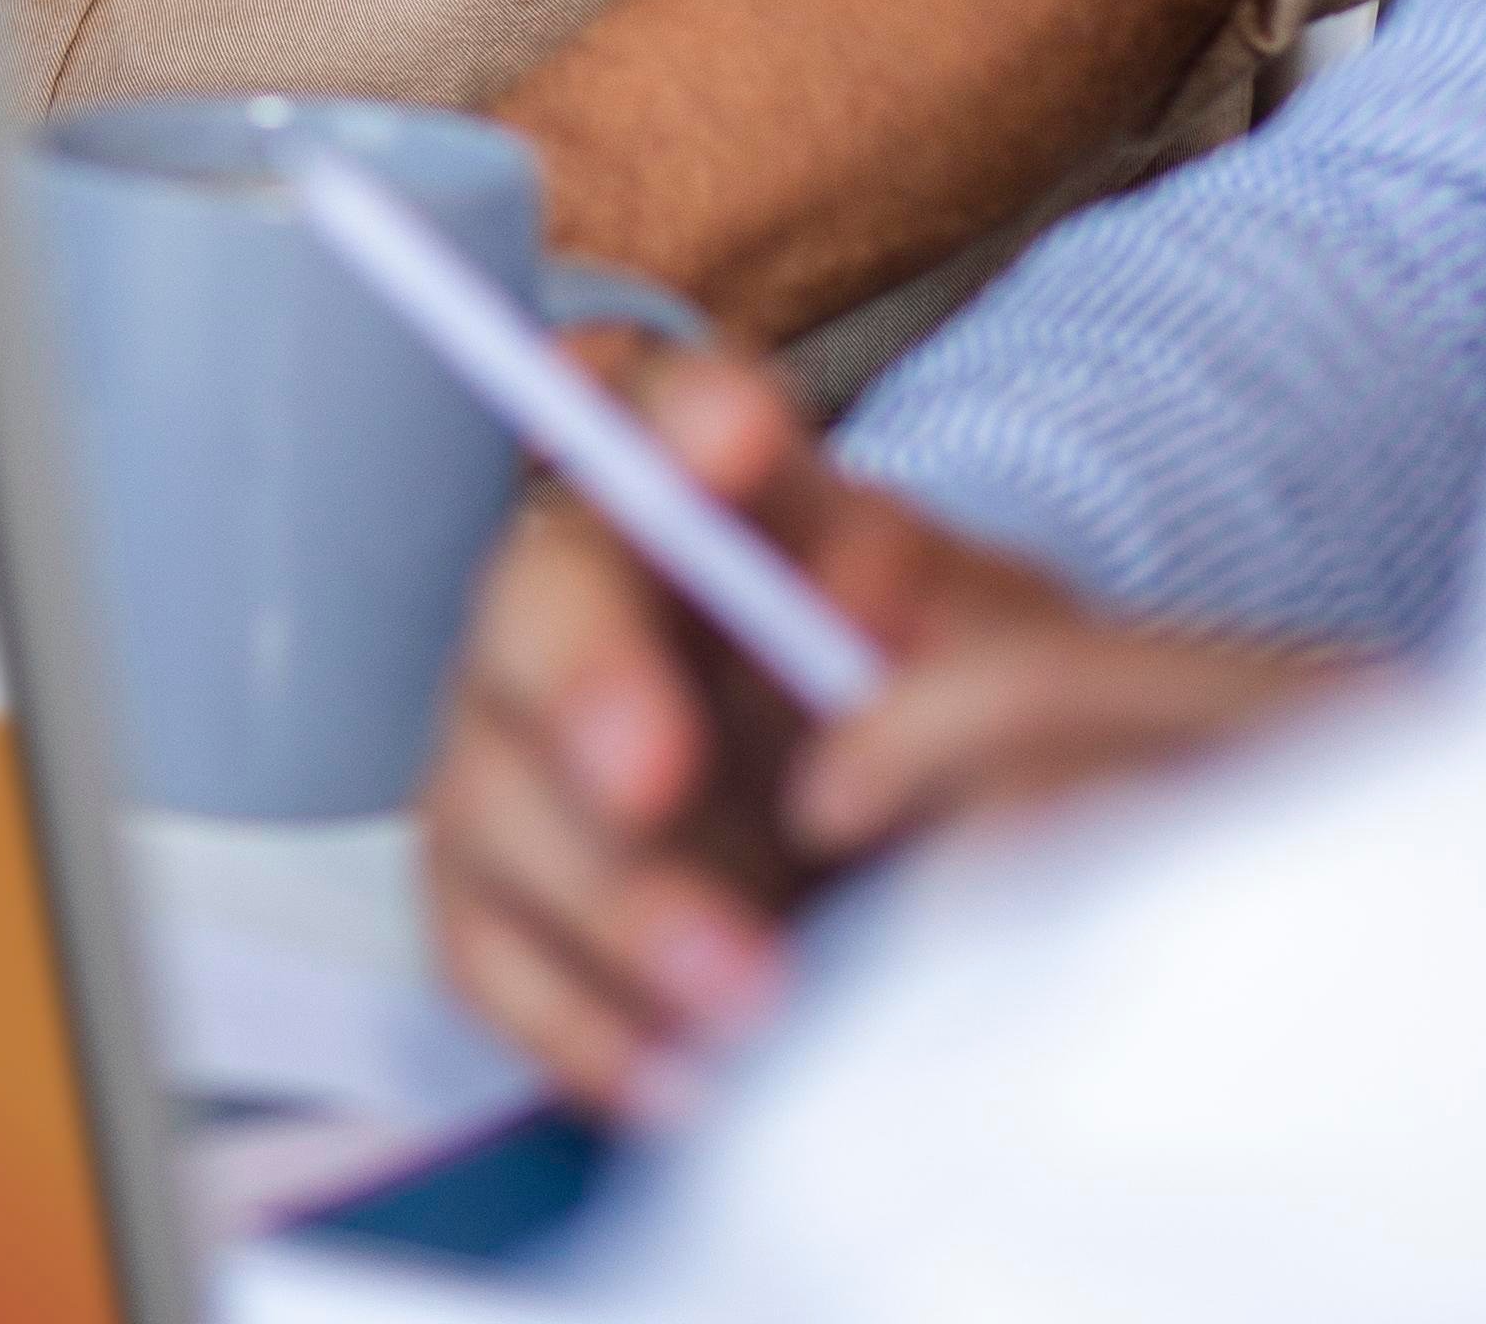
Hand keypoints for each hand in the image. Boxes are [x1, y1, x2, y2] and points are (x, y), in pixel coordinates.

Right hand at [424, 341, 1344, 1123]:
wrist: (932, 886)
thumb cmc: (960, 736)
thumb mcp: (999, 656)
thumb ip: (948, 611)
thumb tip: (868, 608)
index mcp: (709, 508)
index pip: (655, 405)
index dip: (676, 411)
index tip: (741, 436)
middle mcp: (592, 604)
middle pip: (537, 593)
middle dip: (582, 674)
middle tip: (649, 768)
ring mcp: (525, 758)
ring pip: (488, 792)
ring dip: (608, 896)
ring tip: (749, 993)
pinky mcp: (504, 907)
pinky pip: (487, 957)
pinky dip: (582, 1025)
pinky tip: (691, 1079)